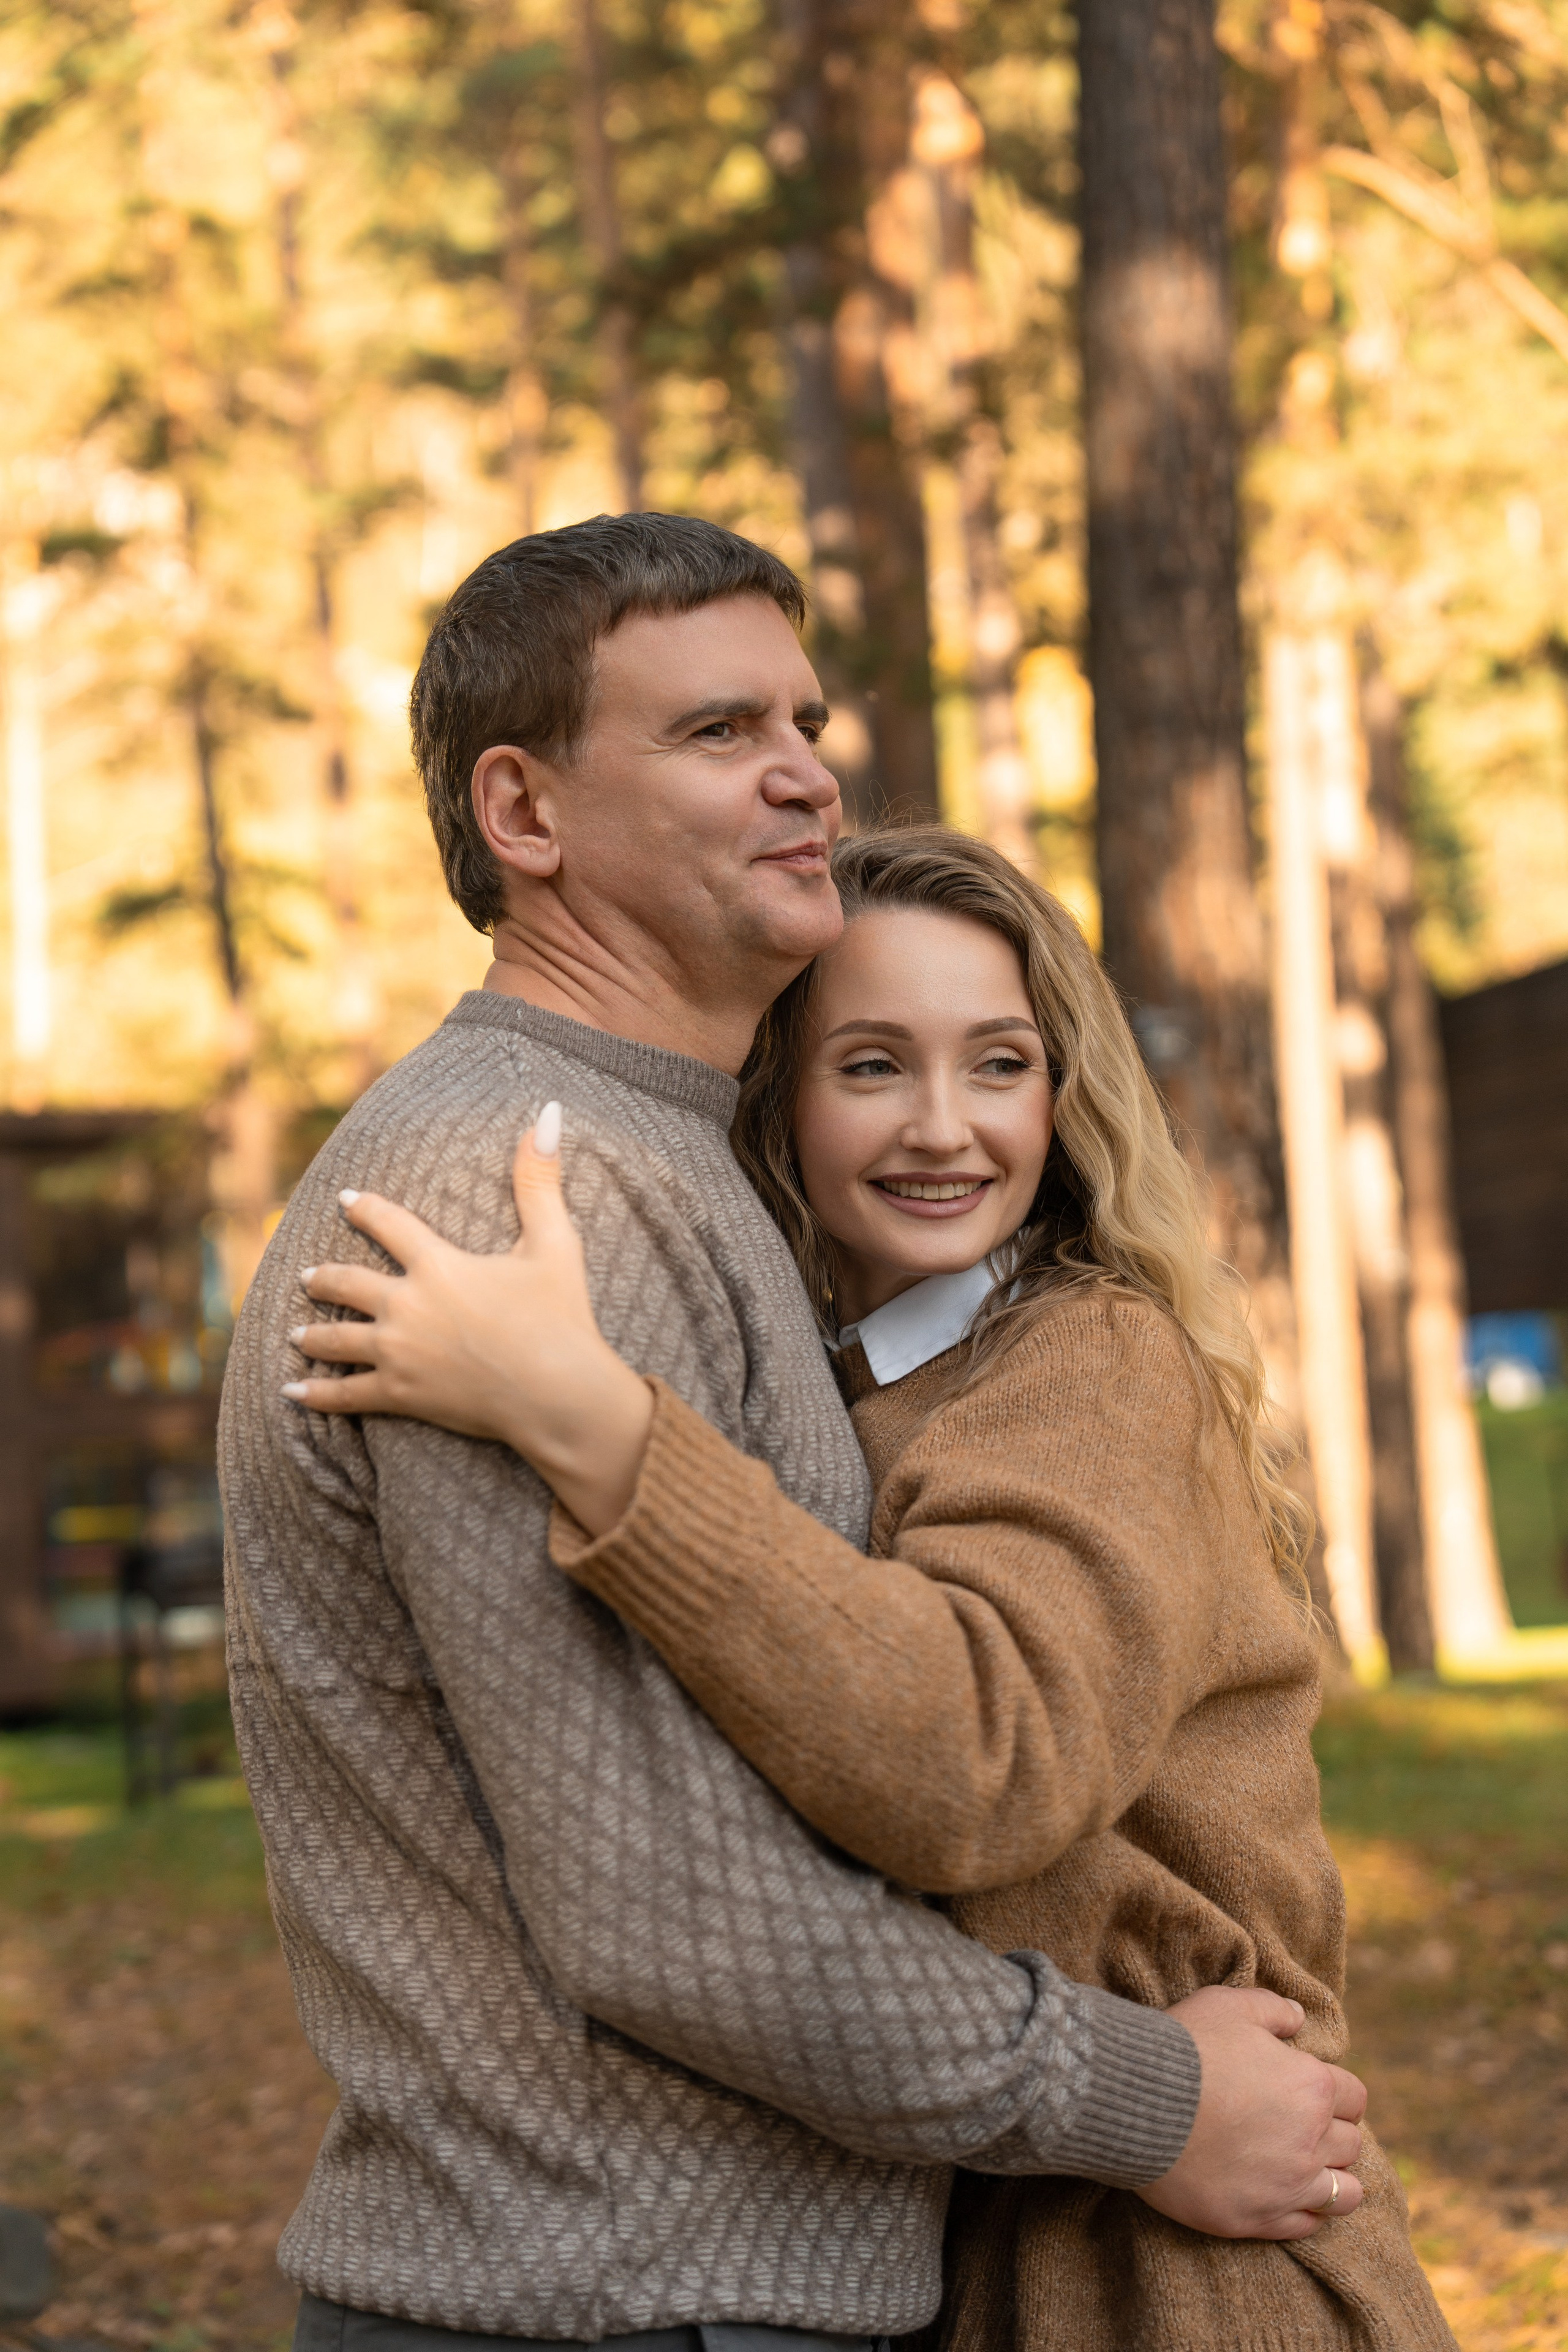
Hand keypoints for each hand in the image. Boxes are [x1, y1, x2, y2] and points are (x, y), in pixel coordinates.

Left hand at [284, 1106, 654, 1533]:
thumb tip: (548, 1114)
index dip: (365, 1209)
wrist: (559, 1395)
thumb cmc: (561, 1317)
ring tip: (298, 1332)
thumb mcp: (555, 1242)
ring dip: (314, 1333)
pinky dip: (317, 1394)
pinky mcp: (403, 1394)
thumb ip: (540, 1180)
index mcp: (438, 1264)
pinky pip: (346, 1394)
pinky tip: (292, 1392)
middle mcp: (408, 1305)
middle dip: (325, 1278)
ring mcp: (400, 1353)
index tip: (345, 1200)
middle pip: (348, 1284)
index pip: (389, 1224)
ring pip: (338, 1338)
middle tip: (308, 1276)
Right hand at [1135, 1985, 1366, 2239]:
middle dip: (1331, 2132)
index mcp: (1312, 2086)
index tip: (1310, 2090)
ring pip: (1345, 2194)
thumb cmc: (1184, 2048)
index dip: (1334, 2091)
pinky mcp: (1258, 2219)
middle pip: (1350, 2143)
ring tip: (1306, 2168)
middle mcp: (1312, 2140)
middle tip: (1299, 2126)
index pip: (1354, 2096)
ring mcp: (1288, 2186)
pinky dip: (1306, 2212)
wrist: (1136, 2101)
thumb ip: (1272, 2009)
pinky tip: (1285, 2195)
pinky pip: (1308, 2227)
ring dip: (1333, 2178)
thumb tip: (1297, 2017)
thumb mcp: (1228, 2005)